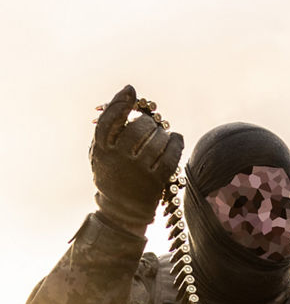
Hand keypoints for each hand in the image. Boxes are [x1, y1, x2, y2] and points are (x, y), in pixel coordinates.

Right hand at [90, 84, 183, 234]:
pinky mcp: (155, 182)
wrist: (121, 213)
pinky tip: (176, 139)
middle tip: (150, 124)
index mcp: (101, 150)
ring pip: (156, 139)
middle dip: (147, 122)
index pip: (109, 120)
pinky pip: (170, 155)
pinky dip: (176, 143)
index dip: (120, 102)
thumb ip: (106, 130)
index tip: (131, 90)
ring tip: (162, 134)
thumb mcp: (99, 155)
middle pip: (138, 127)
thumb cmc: (111, 177)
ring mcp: (138, 171)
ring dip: (163, 132)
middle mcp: (119, 159)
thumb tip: (123, 98)